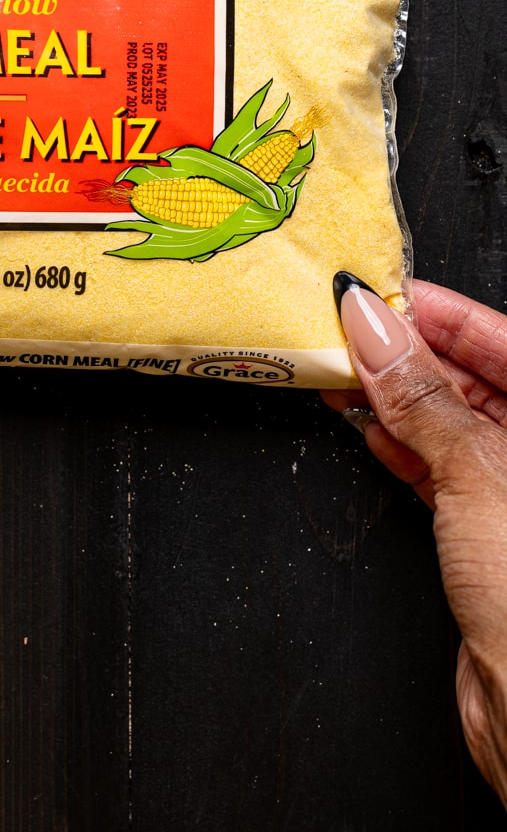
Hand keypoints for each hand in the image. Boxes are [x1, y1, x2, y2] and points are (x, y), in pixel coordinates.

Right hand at [322, 276, 506, 808]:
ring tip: (344, 370)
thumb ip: (423, 397)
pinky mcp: (487, 538)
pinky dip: (401, 445)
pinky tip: (365, 426)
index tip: (387, 293)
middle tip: (352, 327)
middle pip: (481, 380)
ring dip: (397, 397)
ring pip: (454, 424)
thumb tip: (376, 328)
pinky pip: (440, 469)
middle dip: (414, 353)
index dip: (447, 314)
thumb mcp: (477, 472)